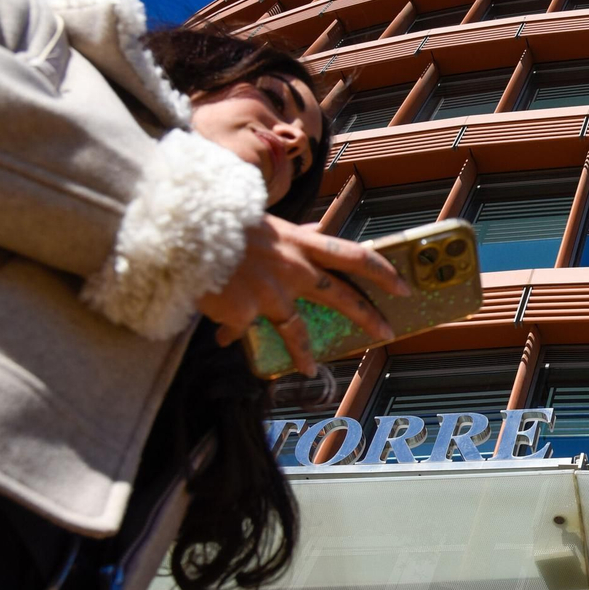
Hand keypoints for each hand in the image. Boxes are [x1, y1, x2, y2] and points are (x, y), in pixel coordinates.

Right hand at [196, 217, 409, 375]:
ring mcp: (271, 293)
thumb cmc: (225, 220)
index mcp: (301, 244)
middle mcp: (294, 268)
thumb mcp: (268, 222)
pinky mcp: (245, 311)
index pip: (355, 257)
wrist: (185, 230)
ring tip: (311, 368)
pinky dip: (230, 333)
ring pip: (296, 330)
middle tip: (387, 333)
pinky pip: (241, 330)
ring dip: (305, 353)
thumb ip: (295, 234)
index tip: (403, 288)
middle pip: (342, 297)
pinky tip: (223, 337)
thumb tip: (316, 229)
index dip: (383, 273)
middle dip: (369, 317)